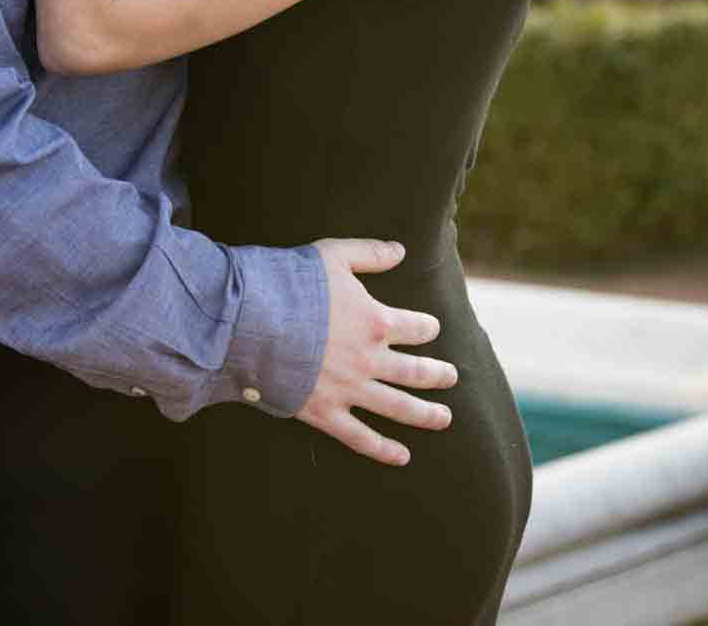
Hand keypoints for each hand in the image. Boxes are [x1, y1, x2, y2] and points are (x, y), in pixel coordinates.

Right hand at [296, 239, 456, 466]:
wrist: (255, 321)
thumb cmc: (293, 284)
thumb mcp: (334, 255)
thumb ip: (370, 253)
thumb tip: (400, 250)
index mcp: (375, 322)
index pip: (415, 327)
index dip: (427, 327)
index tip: (432, 328)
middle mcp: (369, 360)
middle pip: (415, 371)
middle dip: (437, 374)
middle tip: (452, 377)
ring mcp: (350, 390)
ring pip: (398, 407)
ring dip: (425, 414)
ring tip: (445, 418)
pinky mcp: (326, 413)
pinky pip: (361, 437)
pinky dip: (383, 449)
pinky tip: (402, 456)